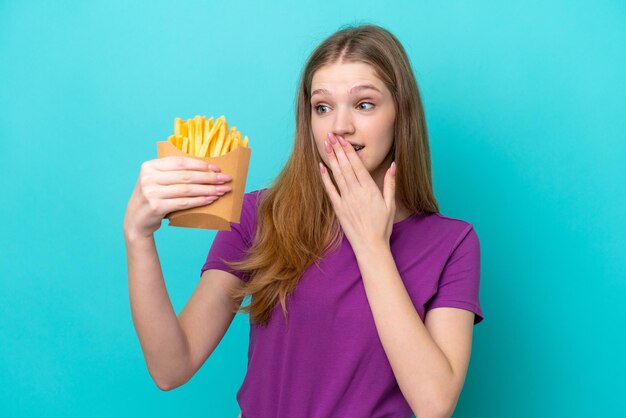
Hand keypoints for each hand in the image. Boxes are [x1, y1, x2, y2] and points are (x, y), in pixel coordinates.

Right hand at [123, 156, 231, 239]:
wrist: (136, 220)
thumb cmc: (153, 197)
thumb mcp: (157, 180)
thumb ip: (173, 173)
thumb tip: (207, 169)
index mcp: (149, 166)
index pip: (180, 162)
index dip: (200, 164)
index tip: (217, 169)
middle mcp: (148, 177)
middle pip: (186, 176)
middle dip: (209, 177)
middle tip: (225, 179)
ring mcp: (151, 192)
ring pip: (187, 189)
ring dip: (208, 189)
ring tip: (222, 190)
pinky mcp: (156, 207)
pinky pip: (184, 202)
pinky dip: (200, 201)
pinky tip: (211, 199)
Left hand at [319, 132, 396, 251]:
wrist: (371, 245)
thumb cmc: (382, 225)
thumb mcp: (390, 203)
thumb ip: (390, 183)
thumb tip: (394, 165)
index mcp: (370, 189)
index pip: (358, 165)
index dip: (349, 151)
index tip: (344, 139)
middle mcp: (356, 192)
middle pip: (345, 166)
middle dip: (338, 149)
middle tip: (331, 135)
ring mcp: (346, 200)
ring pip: (337, 175)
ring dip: (331, 159)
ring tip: (326, 145)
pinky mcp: (338, 209)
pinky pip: (330, 190)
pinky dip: (325, 178)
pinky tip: (321, 167)